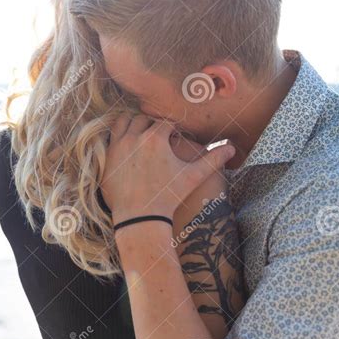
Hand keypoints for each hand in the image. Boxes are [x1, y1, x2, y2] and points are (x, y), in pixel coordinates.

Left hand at [101, 113, 234, 223]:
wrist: (140, 218)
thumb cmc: (168, 197)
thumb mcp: (193, 177)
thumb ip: (213, 159)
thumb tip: (232, 148)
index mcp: (155, 138)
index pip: (165, 122)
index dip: (172, 128)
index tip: (175, 136)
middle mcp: (133, 137)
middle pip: (143, 119)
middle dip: (152, 125)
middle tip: (159, 137)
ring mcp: (116, 147)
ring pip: (123, 122)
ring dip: (132, 125)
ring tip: (141, 137)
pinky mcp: (106, 159)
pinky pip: (110, 139)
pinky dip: (119, 139)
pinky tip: (128, 151)